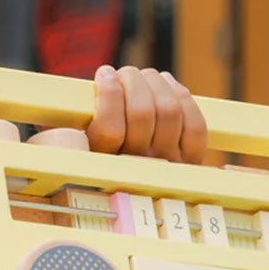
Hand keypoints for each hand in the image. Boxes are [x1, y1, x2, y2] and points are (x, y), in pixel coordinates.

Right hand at [86, 65, 206, 164]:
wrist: (139, 196)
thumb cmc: (98, 160)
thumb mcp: (80, 150)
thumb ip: (74, 130)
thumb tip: (87, 86)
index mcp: (106, 168)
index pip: (109, 129)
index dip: (109, 93)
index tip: (104, 74)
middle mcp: (139, 169)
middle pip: (142, 112)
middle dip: (133, 80)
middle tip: (123, 73)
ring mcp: (169, 165)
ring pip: (169, 110)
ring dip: (156, 82)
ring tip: (143, 76)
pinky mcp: (191, 160)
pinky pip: (194, 123)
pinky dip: (181, 96)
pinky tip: (166, 84)